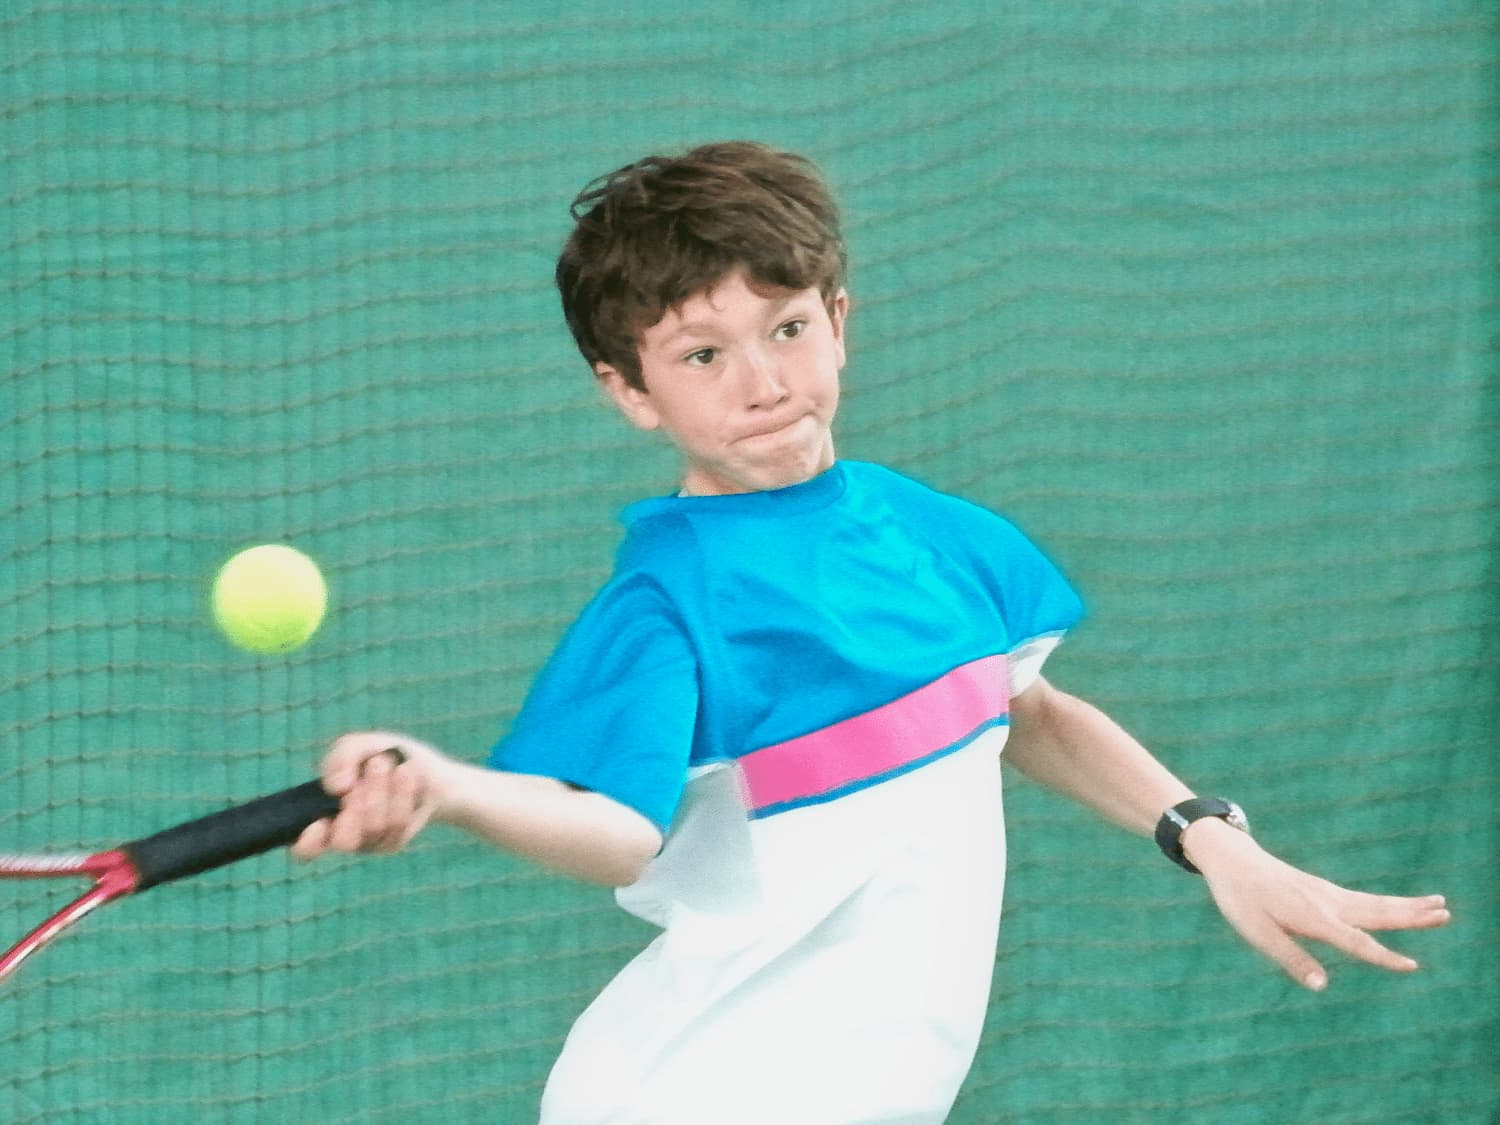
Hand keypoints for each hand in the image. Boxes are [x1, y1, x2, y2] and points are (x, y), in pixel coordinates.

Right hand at [291, 730, 447, 860]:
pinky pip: (398, 823)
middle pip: (344, 841)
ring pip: (374, 828)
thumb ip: (340, 759)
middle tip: (364, 776)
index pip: (304, 848)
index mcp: (319, 817)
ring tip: (384, 762)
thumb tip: (338, 788)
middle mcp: (340, 836)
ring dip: (380, 790)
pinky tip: (405, 771)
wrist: (415, 763)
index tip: (320, 821)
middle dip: (356, 806)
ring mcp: (367, 843)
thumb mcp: (355, 747)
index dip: (309, 843)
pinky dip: (402, 793)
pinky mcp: (393, 841)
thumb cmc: (374, 756)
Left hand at [1183, 818, 1450, 990]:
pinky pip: (1362, 898)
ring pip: (1375, 902)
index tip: (1412, 965)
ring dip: (1407, 905)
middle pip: (1377, 912)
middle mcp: (1326, 903)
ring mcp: (1326, 893)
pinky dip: (1386, 903)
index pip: (1355, 942)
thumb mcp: (1257, 932)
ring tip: (1439, 904)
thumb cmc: (1241, 898)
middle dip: (1412, 916)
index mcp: (1312, 917)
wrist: (1232, 859)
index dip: (1383, 956)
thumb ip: (1290, 958)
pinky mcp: (1322, 890)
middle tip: (1446, 914)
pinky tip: (1397, 907)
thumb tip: (1321, 986)